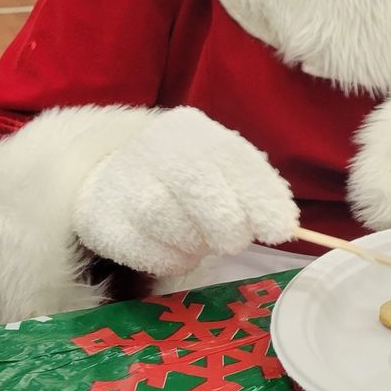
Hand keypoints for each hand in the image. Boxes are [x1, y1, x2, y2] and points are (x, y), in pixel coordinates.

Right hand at [72, 107, 298, 276]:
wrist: (110, 175)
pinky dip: (173, 258)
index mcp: (191, 132)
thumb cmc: (182, 175)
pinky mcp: (106, 223)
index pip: (232, 160)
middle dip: (230, 228)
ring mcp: (124, 185)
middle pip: (203, 195)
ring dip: (199, 244)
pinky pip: (151, 254)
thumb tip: (284, 225)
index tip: (281, 231)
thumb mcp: (219, 167)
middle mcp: (155, 150)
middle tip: (233, 240)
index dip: (261, 199)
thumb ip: (252, 188)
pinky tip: (175, 247)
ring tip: (201, 239)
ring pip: (175, 227)